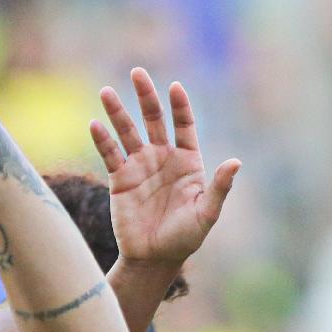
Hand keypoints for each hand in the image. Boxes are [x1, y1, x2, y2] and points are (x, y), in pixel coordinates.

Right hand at [91, 69, 239, 267]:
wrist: (153, 259)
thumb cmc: (184, 238)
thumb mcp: (206, 213)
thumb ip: (219, 187)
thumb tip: (236, 161)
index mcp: (187, 162)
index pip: (184, 125)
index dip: (180, 106)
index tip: (175, 87)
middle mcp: (163, 158)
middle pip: (153, 119)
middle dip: (146, 96)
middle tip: (137, 73)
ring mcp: (139, 166)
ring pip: (127, 132)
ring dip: (117, 112)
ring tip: (106, 92)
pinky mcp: (119, 179)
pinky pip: (110, 154)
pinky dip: (102, 140)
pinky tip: (95, 125)